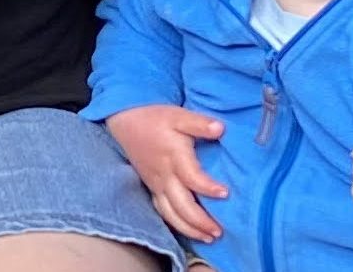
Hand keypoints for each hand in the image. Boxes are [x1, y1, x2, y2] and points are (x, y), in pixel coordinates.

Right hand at [105, 104, 227, 242]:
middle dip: (200, 221)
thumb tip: (220, 128)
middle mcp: (164, 175)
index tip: (225, 193)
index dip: (208, 187)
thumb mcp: (179, 115)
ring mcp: (156, 185)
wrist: (126, 122)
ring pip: (171, 214)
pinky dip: (176, 224)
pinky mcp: (151, 189)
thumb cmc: (155, 118)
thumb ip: (200, 123)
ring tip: (208, 238)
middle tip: (218, 231)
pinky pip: (162, 212)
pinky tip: (188, 231)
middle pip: (181, 204)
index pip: (191, 177)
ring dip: (189, 228)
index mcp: (173, 156)